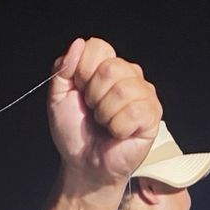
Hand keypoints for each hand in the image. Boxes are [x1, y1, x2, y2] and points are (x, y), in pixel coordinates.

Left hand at [48, 37, 161, 187]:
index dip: (82, 71)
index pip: (97, 47)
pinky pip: (134, 111)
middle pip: (110, 68)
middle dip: (93, 96)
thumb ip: (61, 70)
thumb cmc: (74, 133)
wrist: (83, 164)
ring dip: (105, 114)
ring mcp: (143, 94)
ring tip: (104, 123)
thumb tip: (77, 44)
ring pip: (123, 90)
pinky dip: (118, 127)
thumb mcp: (57, 98)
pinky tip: (117, 133)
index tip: (79, 92)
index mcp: (105, 67)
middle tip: (93, 112)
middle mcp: (127, 76)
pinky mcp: (152, 114)